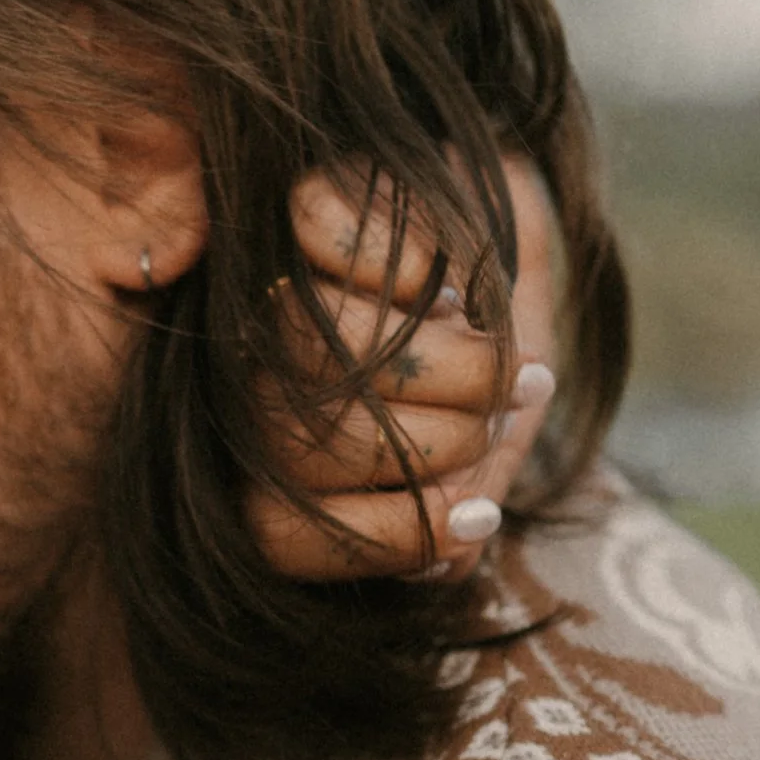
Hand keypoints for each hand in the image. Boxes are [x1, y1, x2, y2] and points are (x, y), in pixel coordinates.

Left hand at [249, 153, 561, 579]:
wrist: (506, 200)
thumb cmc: (492, 331)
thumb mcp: (496, 423)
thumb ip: (466, 489)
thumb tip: (450, 559)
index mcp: (282, 455)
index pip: (280, 534)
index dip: (386, 539)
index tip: (477, 519)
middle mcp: (252, 382)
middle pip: (301, 448)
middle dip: (432, 443)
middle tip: (504, 413)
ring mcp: (263, 292)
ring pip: (314, 347)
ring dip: (436, 360)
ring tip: (502, 354)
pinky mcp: (285, 200)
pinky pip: (323, 236)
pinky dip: (414, 264)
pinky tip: (452, 279)